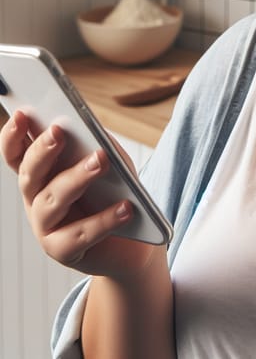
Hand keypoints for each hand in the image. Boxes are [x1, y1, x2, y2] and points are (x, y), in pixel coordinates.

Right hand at [0, 110, 157, 278]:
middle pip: (30, 173)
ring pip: (52, 200)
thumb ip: (97, 146)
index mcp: (43, 175)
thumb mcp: (111, 163)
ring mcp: (45, 227)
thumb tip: (91, 129)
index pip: (18, 153)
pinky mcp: (62, 251)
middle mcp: (36, 200)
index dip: (14, 135)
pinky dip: (104, 219)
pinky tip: (126, 207)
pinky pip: (80, 234)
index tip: (23, 113)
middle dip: (42, 151)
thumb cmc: (116, 194)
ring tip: (102, 161)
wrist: (132, 242)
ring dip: (77, 178)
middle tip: (59, 131)